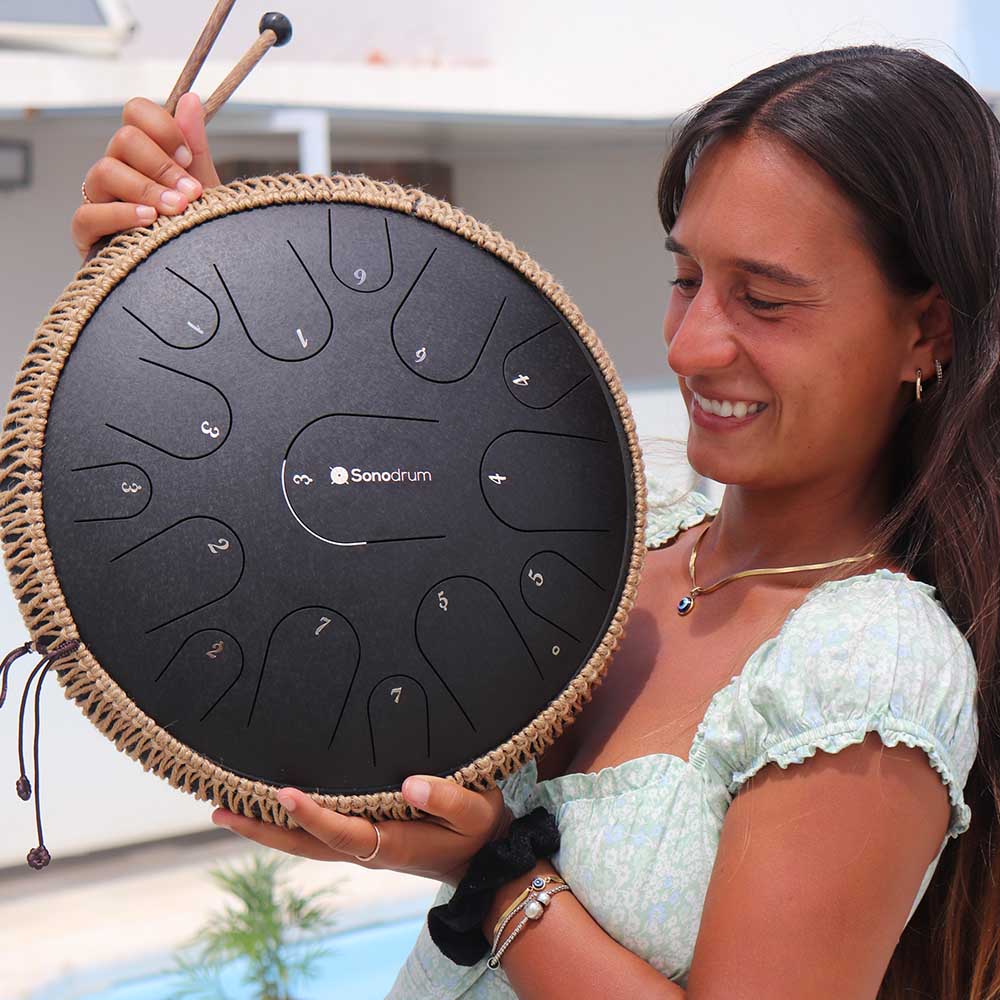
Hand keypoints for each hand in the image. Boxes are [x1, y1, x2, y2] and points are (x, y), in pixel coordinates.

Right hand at [71, 92, 221, 259]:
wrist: (195, 277)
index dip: (162, 128)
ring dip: (146, 189)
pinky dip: (120, 214)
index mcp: (142, 154)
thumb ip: (195, 146)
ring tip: (176, 211)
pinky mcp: (88, 233)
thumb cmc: (196, 229)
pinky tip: (149, 221)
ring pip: (105, 170)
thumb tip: (190, 99)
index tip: (188, 156)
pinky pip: (89, 214)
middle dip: (161, 166)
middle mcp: (117, 169)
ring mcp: (99, 199)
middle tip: (190, 194)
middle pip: (123, 140)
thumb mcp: (204, 188)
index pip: (135, 113)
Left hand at [210, 775, 514, 887]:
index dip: (310, 814)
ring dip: (265, 830)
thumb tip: (409, 783)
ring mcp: (362, 848)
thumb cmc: (479, 829)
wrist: (485, 859)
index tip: (282, 793)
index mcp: (390, 843)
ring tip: (225, 810)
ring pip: (303, 845)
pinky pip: (316, 836)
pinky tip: (270, 810)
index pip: (340, 831)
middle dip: (261, 830)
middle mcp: (367, 849)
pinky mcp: (363, 840)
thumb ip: (446, 797)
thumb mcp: (475, 811)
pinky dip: (287, 826)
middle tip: (219, 810)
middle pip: (303, 847)